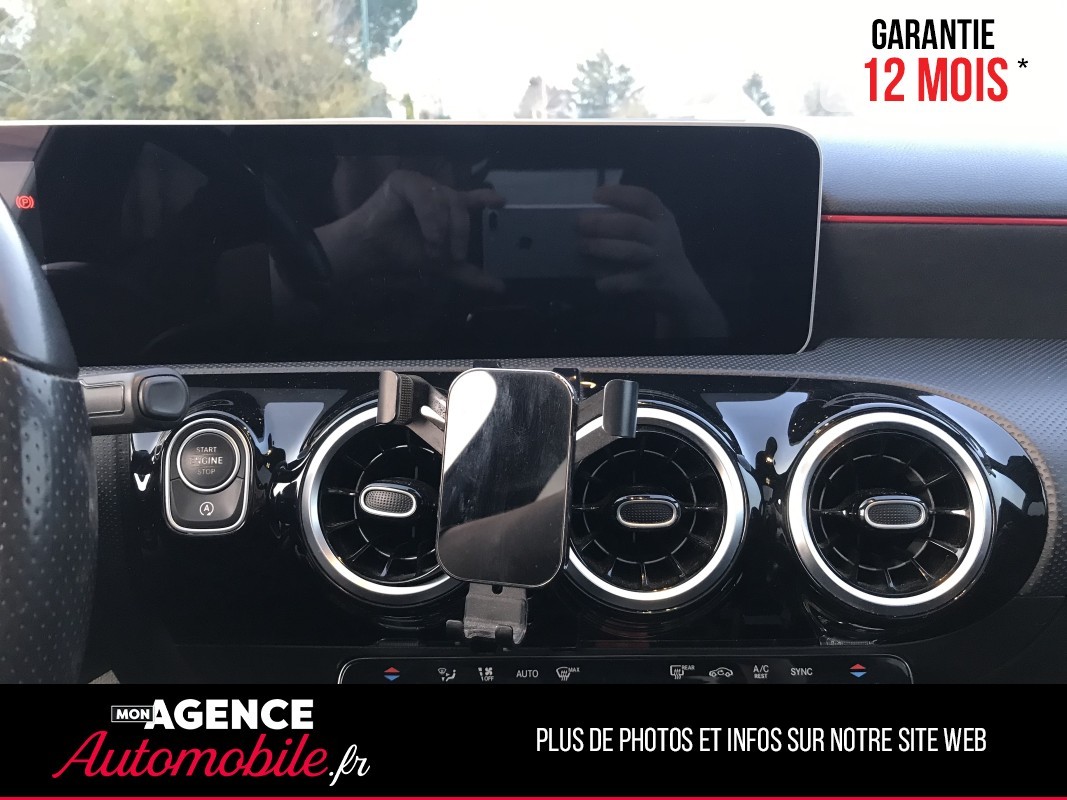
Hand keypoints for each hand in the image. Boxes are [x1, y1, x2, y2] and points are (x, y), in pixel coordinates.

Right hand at [317, 169, 504, 290]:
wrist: (373, 254)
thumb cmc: (403, 253)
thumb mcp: (443, 265)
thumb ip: (470, 274)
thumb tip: (500, 287)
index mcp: (446, 208)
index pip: (469, 199)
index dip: (485, 198)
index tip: (502, 202)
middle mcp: (435, 192)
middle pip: (461, 205)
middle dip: (461, 232)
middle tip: (455, 254)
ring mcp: (420, 183)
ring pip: (446, 200)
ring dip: (443, 229)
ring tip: (432, 248)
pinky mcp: (403, 180)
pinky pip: (427, 196)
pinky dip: (430, 218)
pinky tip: (428, 235)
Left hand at [578, 184, 726, 336]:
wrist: (682, 286)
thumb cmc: (658, 252)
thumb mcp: (654, 230)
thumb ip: (631, 219)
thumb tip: (591, 215)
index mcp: (662, 218)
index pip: (644, 198)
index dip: (619, 194)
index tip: (595, 194)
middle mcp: (662, 236)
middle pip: (632, 225)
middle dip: (603, 223)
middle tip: (580, 223)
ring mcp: (658, 259)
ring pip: (630, 251)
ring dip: (603, 248)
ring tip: (582, 246)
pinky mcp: (651, 281)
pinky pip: (627, 281)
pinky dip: (610, 281)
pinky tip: (599, 282)